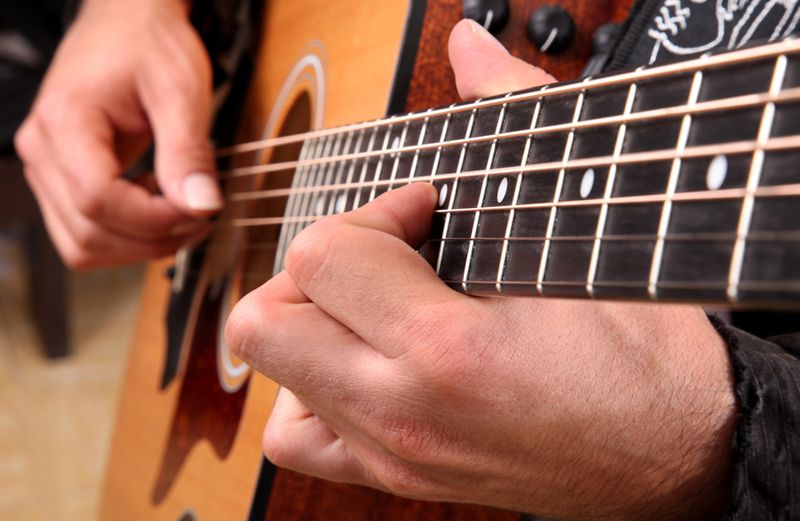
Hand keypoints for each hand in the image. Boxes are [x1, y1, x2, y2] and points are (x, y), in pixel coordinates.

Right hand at [14, 0, 219, 267]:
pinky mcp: (61, 179)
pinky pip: (85, 232)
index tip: (199, 211)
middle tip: (200, 218)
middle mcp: (42, 150)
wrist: (128, 23)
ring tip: (182, 217)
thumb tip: (201, 206)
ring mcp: (46, 168)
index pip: (98, 200)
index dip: (153, 220)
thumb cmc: (149, 45)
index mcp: (65, 122)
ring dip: (138, 246)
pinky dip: (125, 237)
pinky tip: (158, 210)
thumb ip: (187, 151)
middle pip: (87, 233)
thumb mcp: (180, 91)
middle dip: (152, 239)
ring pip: (82, 244)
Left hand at [225, 20, 736, 519]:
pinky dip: (306, 389)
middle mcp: (401, 413)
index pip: (321, 255)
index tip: (423, 210)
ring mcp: (391, 454)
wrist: (675, 454)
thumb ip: (515, 119)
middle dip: (317, 265)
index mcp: (446, 350)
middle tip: (383, 256)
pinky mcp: (394, 478)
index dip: (372, 210)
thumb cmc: (642, 359)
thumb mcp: (578, 229)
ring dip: (307, 322)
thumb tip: (473, 50)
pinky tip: (362, 362)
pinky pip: (296, 438)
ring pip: (267, 374)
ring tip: (372, 305)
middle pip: (265, 320)